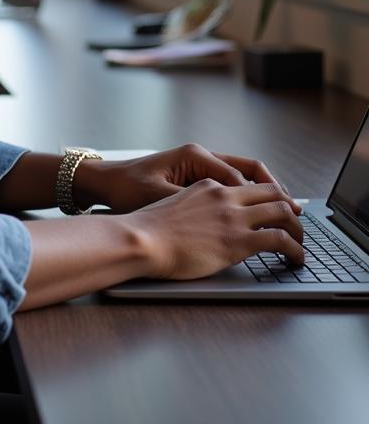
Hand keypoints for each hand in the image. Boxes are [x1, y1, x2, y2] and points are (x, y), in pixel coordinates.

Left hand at [75, 143, 296, 213]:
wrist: (104, 184)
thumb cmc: (128, 189)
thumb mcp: (162, 198)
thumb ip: (196, 204)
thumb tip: (230, 215)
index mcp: (195, 156)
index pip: (241, 176)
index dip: (264, 197)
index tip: (283, 216)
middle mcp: (200, 156)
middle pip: (249, 171)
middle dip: (273, 191)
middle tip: (295, 213)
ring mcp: (197, 165)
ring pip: (241, 177)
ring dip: (261, 194)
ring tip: (283, 215)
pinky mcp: (192, 177)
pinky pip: (228, 184)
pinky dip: (244, 197)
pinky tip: (253, 216)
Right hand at [129, 178, 304, 278]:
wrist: (142, 239)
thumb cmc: (149, 229)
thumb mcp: (173, 206)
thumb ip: (194, 208)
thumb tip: (202, 224)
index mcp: (207, 186)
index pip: (247, 185)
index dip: (267, 196)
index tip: (274, 208)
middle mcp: (224, 195)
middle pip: (272, 193)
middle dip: (289, 208)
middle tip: (296, 223)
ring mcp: (233, 216)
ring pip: (283, 213)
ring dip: (298, 229)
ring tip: (301, 244)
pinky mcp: (240, 240)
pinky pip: (281, 240)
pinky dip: (296, 250)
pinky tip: (297, 259)